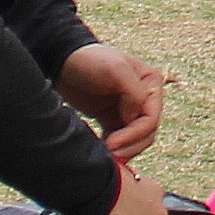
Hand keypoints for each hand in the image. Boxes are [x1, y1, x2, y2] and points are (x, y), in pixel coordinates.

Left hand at [58, 41, 169, 163]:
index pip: (151, 119)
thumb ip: (133, 93)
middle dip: (129, 146)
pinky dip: (115, 148)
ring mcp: (130, 110)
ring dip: (123, 150)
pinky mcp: (114, 119)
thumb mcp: (115, 69)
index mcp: (151, 84)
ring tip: (104, 154)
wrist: (63, 62)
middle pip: (147, 133)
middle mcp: (145, 98)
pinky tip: (102, 150)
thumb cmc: (89, 60)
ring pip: (136, 140)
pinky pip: (122, 141)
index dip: (134, 134)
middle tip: (109, 154)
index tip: (112, 143)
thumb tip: (134, 118)